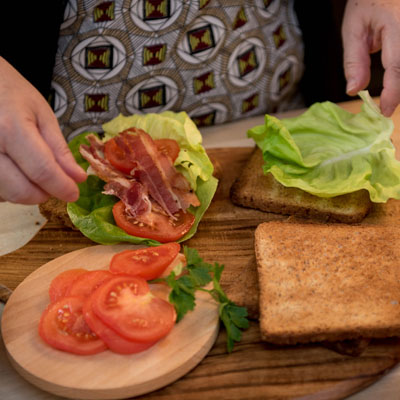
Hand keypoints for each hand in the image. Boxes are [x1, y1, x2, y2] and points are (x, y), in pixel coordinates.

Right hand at [0, 57, 86, 204]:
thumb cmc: (12, 94)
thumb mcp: (42, 115)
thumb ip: (59, 150)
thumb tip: (78, 178)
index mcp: (10, 129)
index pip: (42, 171)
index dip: (61, 187)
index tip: (74, 193)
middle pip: (20, 190)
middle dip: (45, 193)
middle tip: (56, 183)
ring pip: (6, 195)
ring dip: (27, 192)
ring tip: (34, 171)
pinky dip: (10, 188)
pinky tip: (16, 171)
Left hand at [342, 0, 399, 115]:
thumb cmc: (368, 1)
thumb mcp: (354, 28)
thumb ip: (354, 61)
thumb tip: (353, 90)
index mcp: (397, 24)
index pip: (397, 67)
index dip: (392, 93)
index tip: (384, 111)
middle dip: (398, 91)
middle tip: (385, 107)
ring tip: (389, 95)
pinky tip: (394, 81)